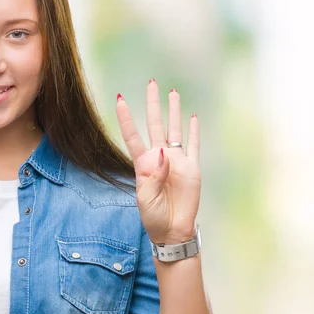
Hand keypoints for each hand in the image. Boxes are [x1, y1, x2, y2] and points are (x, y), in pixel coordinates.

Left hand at [115, 79, 200, 244]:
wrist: (173, 230)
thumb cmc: (154, 216)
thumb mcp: (145, 199)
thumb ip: (152, 177)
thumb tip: (161, 153)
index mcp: (143, 164)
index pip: (132, 136)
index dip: (126, 118)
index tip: (120, 99)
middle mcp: (159, 157)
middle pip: (154, 124)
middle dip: (152, 104)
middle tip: (151, 83)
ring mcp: (176, 161)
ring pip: (174, 129)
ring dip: (173, 111)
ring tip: (172, 93)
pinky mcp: (192, 167)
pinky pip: (193, 145)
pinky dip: (193, 131)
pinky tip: (192, 116)